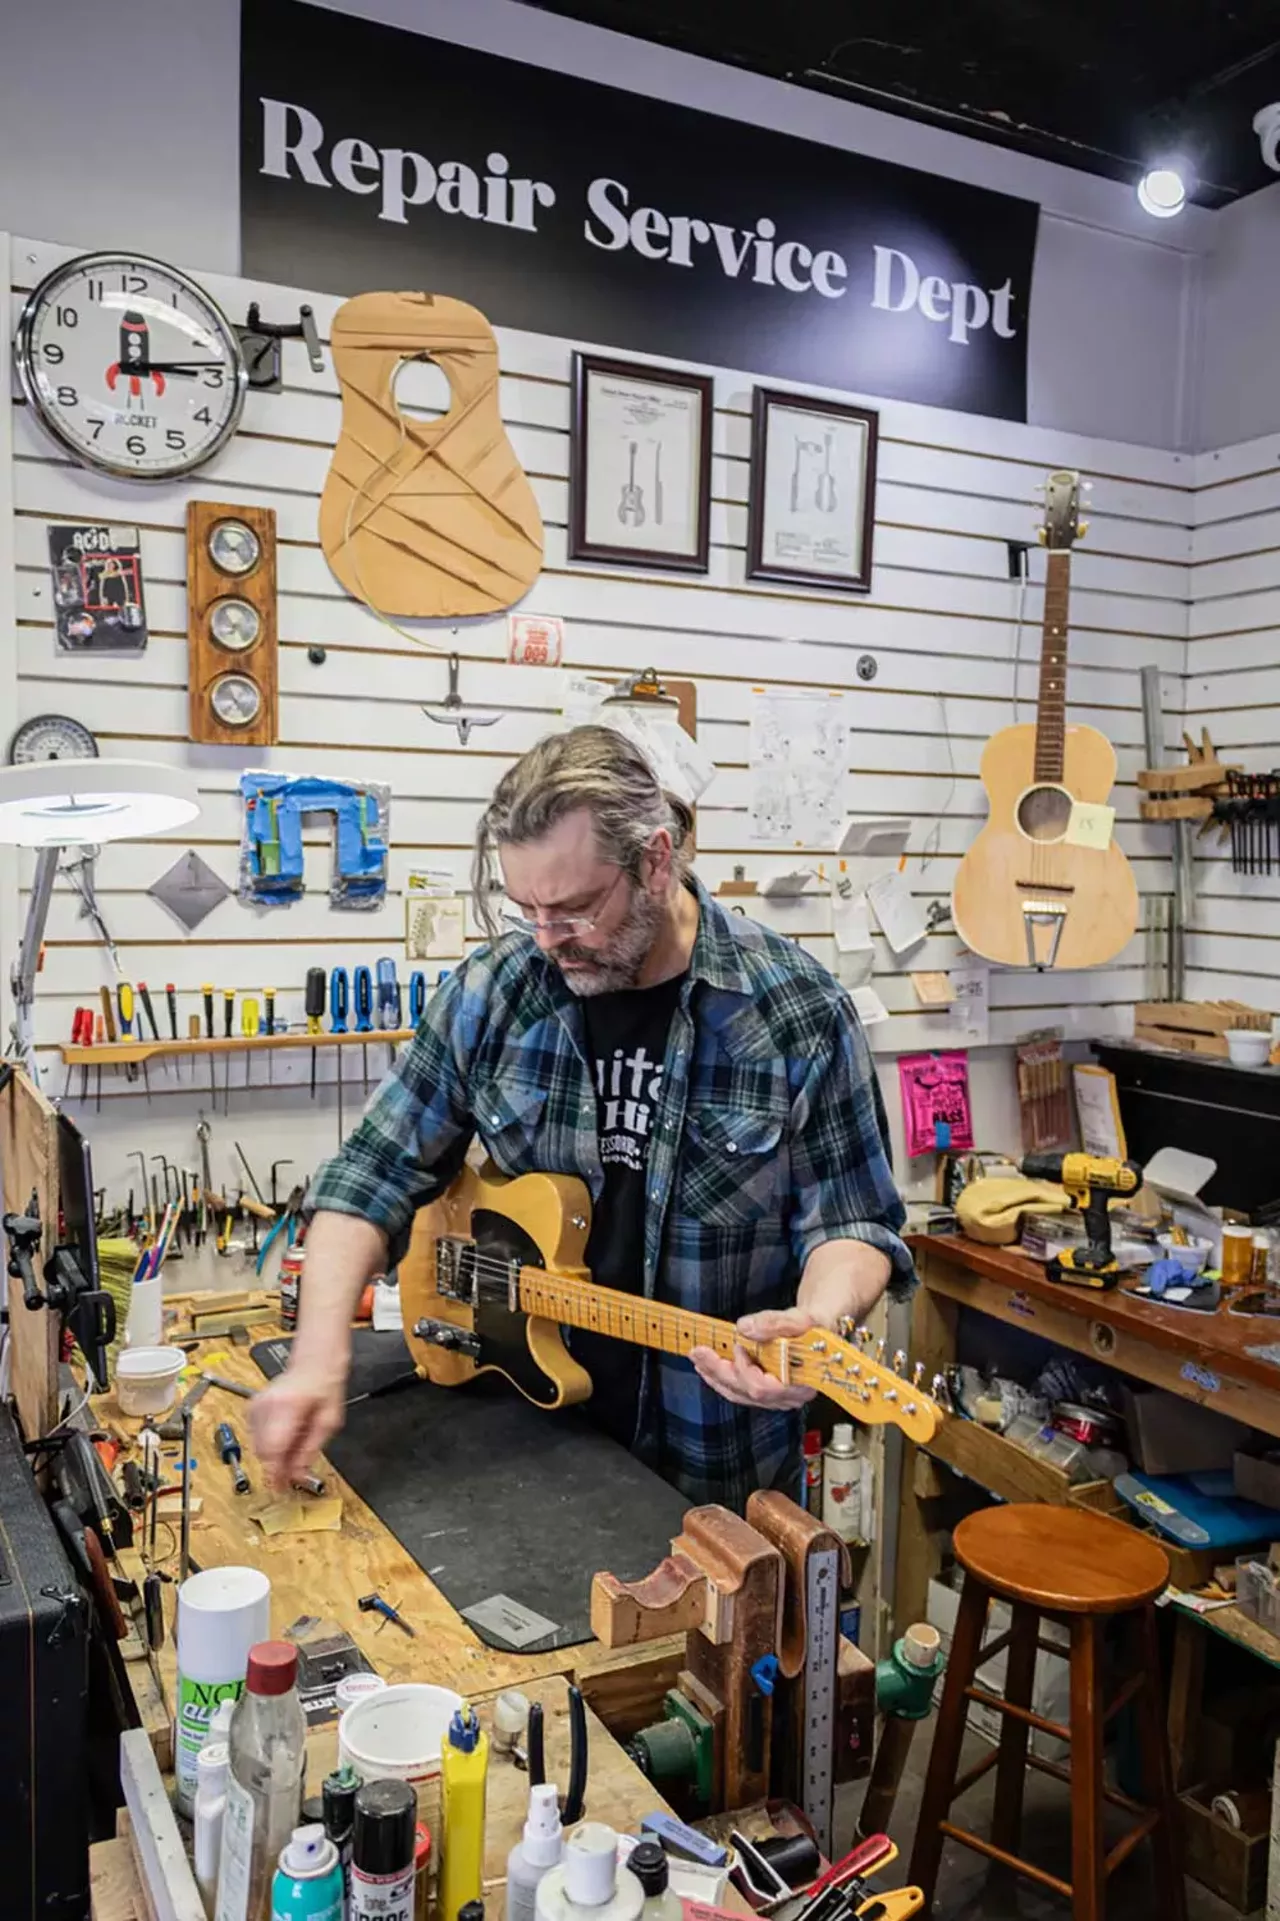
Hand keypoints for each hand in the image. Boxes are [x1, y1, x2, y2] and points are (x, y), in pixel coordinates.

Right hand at [249, 1359, 346, 1490]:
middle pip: (262, 1452)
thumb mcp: (329, 1422)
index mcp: (287, 1407)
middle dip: (277, 1466)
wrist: (313, 1363)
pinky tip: (286, 1433)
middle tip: (294, 1471)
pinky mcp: (252, 1408)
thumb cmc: (324, 1388)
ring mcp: (256, 1406)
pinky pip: (255, 1436)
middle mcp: (266, 1406)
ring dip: (274, 1453)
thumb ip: (311, 1449)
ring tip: (295, 1442)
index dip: (275, 1474)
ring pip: (257, 1447)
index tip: (280, 1489)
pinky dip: (269, 1442)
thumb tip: (297, 1475)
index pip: (272, 1450)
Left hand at [689, 1306, 820, 1409]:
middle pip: (748, 1392)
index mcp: (801, 1383)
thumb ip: (775, 1323)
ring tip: (698, 1358)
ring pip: (741, 1394)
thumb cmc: (815, 1326)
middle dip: (719, 1372)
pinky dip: (724, 1377)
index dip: (745, 1370)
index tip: (737, 1346)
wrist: (820, 1328)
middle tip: (698, 1352)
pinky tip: (710, 1365)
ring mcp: (778, 1397)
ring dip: (716, 1376)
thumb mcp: (800, 1319)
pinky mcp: (769, 1392)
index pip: (764, 1388)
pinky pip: (741, 1390)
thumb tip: (744, 1328)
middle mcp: (790, 1396)